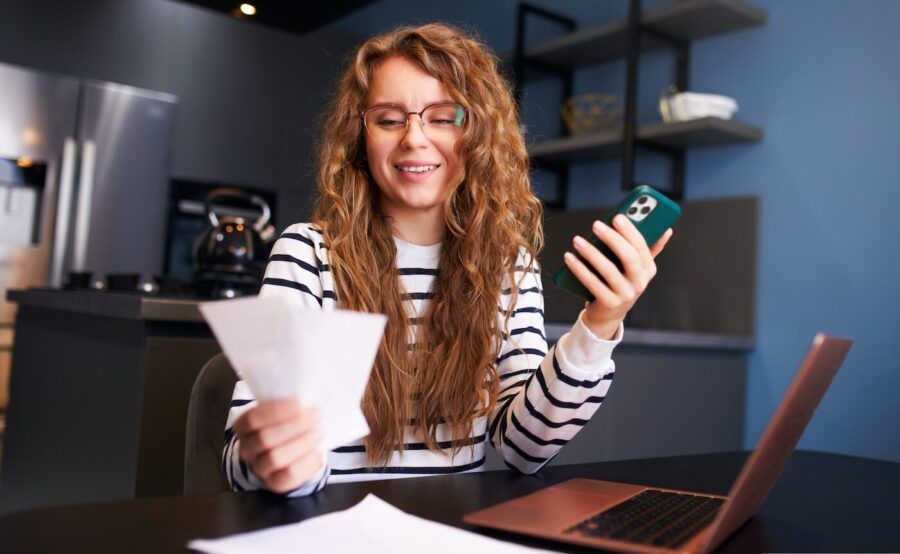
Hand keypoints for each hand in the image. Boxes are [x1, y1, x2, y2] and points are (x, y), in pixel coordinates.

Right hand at [233, 398, 324, 493]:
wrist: (288, 452)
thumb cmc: (285, 424)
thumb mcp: (280, 411)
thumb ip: (287, 404)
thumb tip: (307, 395)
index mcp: (243, 427)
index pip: (252, 419)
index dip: (276, 411)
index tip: (299, 403)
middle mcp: (247, 449)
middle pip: (265, 438)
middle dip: (294, 425)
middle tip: (315, 415)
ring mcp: (259, 468)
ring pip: (275, 458)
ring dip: (301, 442)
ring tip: (318, 431)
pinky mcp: (275, 482)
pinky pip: (289, 474)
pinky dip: (305, 460)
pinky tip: (317, 449)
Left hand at [563, 214, 673, 338]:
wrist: (608, 313)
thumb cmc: (621, 282)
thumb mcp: (636, 268)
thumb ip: (648, 249)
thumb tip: (667, 230)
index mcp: (648, 269)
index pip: (642, 246)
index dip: (630, 231)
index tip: (617, 216)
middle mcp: (640, 282)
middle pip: (628, 257)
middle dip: (612, 239)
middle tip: (596, 225)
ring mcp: (625, 295)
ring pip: (608, 270)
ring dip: (591, 252)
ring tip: (577, 240)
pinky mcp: (609, 303)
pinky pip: (592, 283)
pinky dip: (579, 269)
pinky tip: (569, 257)